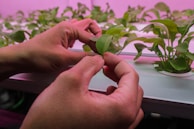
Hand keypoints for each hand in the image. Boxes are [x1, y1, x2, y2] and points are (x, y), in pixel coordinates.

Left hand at [0, 18, 101, 77]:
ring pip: (83, 30)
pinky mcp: (62, 39)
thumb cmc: (40, 56)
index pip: (90, 35)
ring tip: (95, 48)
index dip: (98, 45)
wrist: (22, 58)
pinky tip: (85, 49)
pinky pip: (77, 36)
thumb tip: (98, 58)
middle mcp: (68, 27)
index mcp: (69, 28)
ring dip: (90, 36)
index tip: (103, 55)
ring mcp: (65, 32)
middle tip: (100, 47)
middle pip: (89, 25)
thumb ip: (82, 57)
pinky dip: (84, 41)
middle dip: (97, 34)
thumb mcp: (63, 58)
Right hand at [20, 52, 143, 128]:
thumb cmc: (52, 115)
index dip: (118, 62)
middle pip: (134, 89)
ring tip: (108, 75)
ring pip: (131, 101)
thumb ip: (89, 64)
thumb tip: (99, 59)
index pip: (131, 77)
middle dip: (121, 72)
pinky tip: (105, 93)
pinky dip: (118, 98)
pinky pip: (123, 113)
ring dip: (121, 85)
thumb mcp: (70, 80)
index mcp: (120, 109)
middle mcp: (125, 122)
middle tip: (106, 64)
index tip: (106, 56)